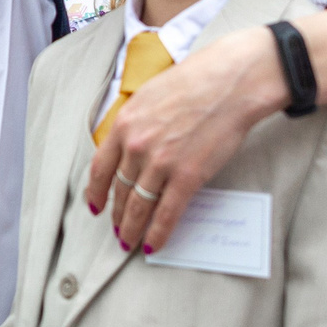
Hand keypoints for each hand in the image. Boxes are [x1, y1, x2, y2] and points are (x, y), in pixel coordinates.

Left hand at [87, 25, 285, 251]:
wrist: (231, 82)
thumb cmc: (197, 80)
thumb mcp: (150, 95)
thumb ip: (135, 122)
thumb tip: (129, 145)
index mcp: (124, 124)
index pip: (100, 168)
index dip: (95, 192)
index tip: (95, 205)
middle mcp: (136, 146)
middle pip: (120, 190)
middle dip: (117, 214)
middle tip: (116, 228)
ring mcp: (160, 163)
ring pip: (138, 206)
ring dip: (132, 228)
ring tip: (129, 241)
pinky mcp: (187, 177)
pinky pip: (166, 214)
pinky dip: (158, 234)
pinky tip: (152, 245)